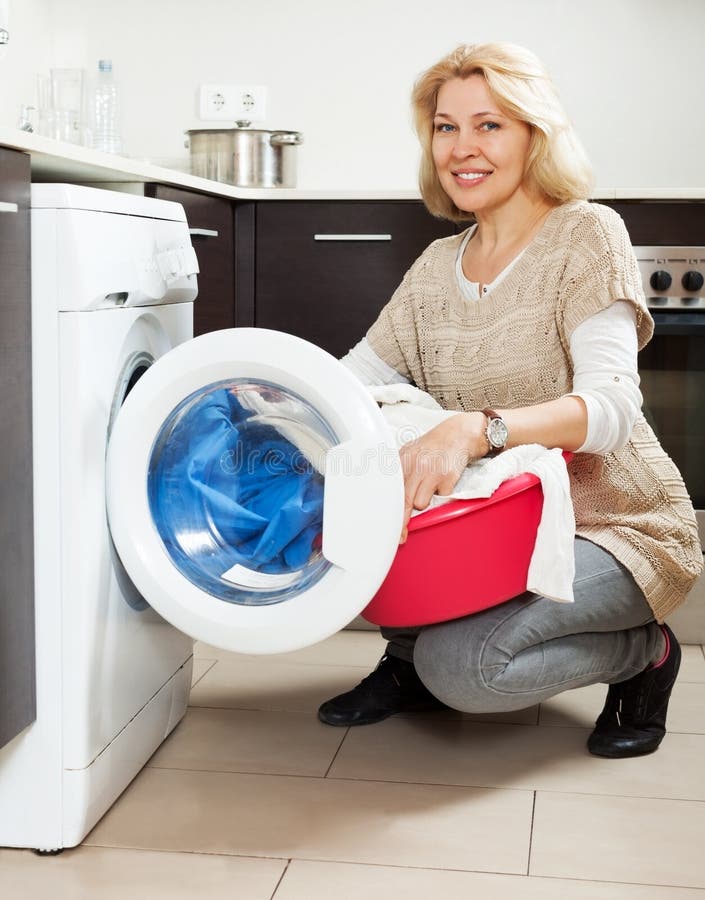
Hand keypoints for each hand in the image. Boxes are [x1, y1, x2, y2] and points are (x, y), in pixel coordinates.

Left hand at [398, 412, 486, 541]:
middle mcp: (415, 465)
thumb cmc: (432, 447)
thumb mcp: (410, 452)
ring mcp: (432, 472)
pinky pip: (440, 499)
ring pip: (421, 503)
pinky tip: (442, 482)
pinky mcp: (448, 479)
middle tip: (400, 536)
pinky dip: (441, 495)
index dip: (387, 510)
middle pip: (403, 501)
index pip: (390, 490)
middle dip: (401, 521)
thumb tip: (387, 495)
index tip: (385, 526)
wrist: (458, 434)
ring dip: (424, 501)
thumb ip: (399, 471)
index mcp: (403, 460)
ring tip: (428, 488)